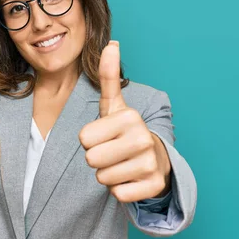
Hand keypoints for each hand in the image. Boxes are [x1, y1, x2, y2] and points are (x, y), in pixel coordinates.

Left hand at [78, 41, 169, 202]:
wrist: (155, 158)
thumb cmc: (125, 131)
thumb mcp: (114, 105)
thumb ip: (109, 76)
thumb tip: (112, 43)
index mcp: (129, 118)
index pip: (83, 139)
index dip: (90, 140)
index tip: (106, 136)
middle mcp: (143, 139)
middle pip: (91, 160)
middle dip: (97, 159)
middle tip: (113, 152)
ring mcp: (150, 164)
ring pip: (103, 179)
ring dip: (108, 175)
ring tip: (122, 163)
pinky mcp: (153, 186)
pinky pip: (118, 195)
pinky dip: (120, 190)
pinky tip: (130, 178)